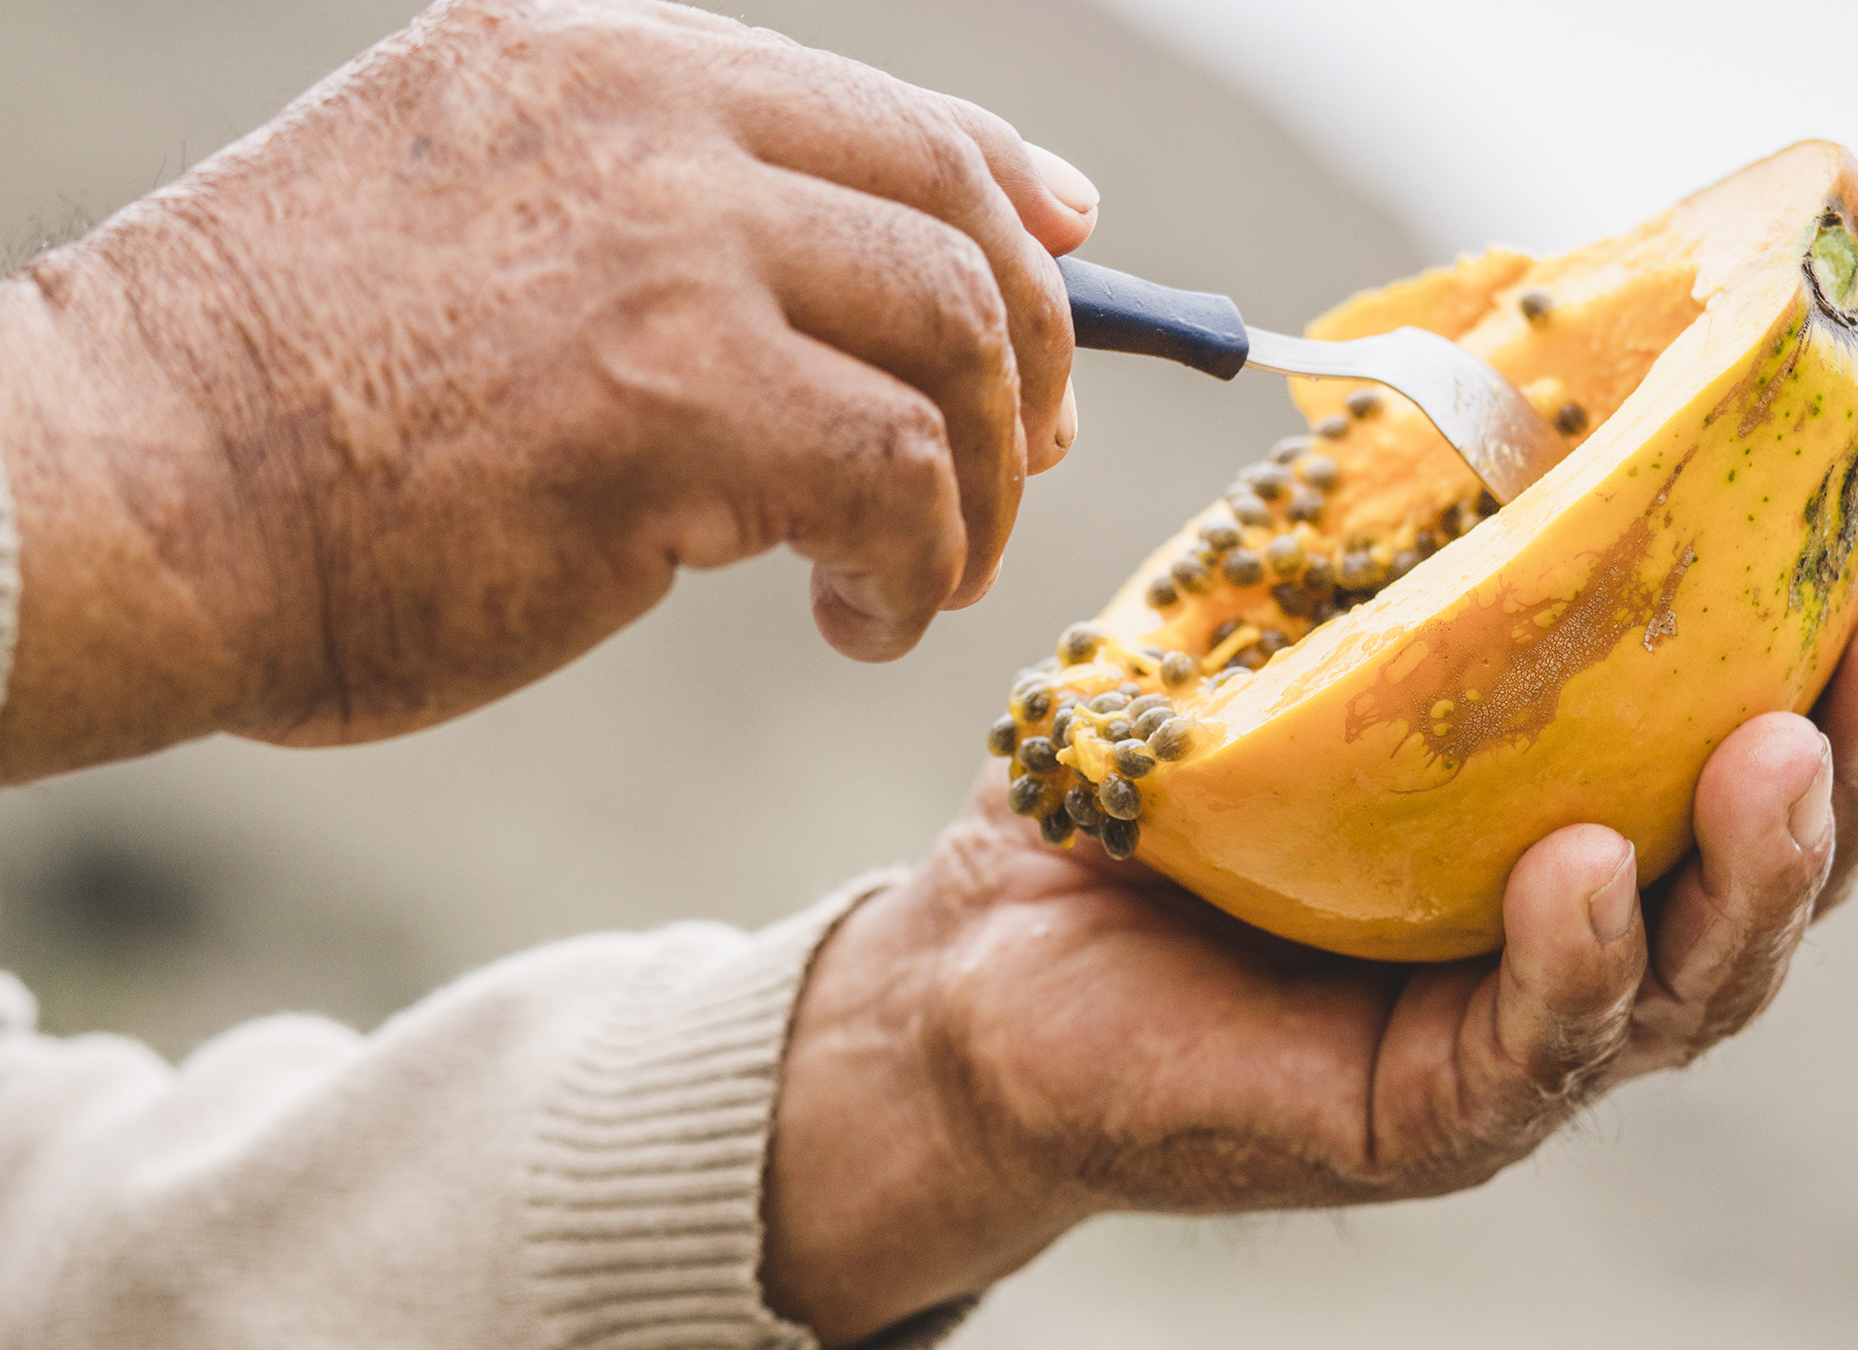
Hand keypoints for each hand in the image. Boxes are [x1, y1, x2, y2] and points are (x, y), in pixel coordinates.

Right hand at [0, 0, 1096, 779]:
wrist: (115, 492)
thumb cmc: (281, 404)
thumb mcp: (467, 220)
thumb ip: (649, 215)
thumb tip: (849, 278)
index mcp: (593, 57)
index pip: (882, 106)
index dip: (1007, 193)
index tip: (1070, 259)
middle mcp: (645, 118)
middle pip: (956, 211)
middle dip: (1031, 350)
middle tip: (1026, 461)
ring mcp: (665, 245)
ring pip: (958, 340)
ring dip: (981, 483)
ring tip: (924, 576)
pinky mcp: (674, 397)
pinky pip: (905, 474)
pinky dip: (919, 564)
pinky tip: (858, 620)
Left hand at [763, 535, 1857, 1342]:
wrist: (990, 961)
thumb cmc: (1157, 789)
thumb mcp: (1294, 632)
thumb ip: (1404, 528)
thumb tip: (1484, 333)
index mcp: (1580, 816)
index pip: (1751, 741)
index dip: (1844, 653)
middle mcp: (1578, 933)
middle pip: (1775, 865)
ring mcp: (1515, 1040)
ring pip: (1696, 976)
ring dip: (1762, 865)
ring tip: (1787, 746)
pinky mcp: (1422, 1117)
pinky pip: (1531, 1053)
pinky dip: (1571, 962)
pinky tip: (1581, 868)